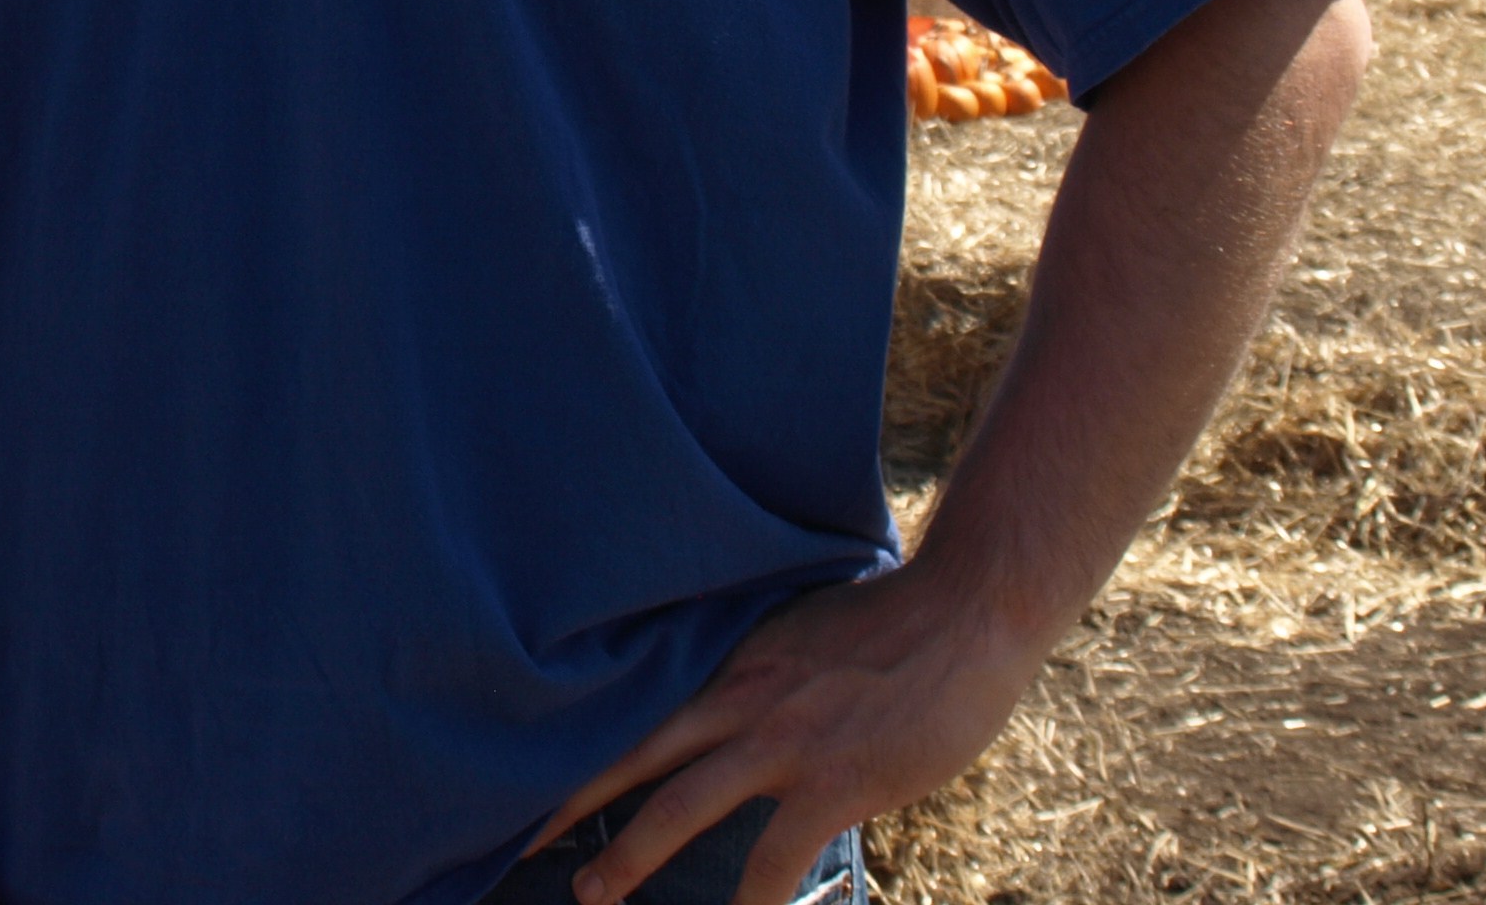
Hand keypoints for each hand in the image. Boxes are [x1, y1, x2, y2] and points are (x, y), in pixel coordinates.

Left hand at [534, 562, 1046, 904]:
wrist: (964, 610)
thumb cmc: (893, 618)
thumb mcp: (802, 627)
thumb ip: (759, 666)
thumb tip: (732, 698)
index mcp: (728, 656)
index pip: (636, 700)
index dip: (582, 738)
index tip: (530, 764)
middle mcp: (738, 695)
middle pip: (631, 751)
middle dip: (571, 801)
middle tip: (521, 842)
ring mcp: (781, 740)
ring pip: (679, 807)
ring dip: (629, 859)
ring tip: (588, 897)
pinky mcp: (832, 783)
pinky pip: (773, 863)